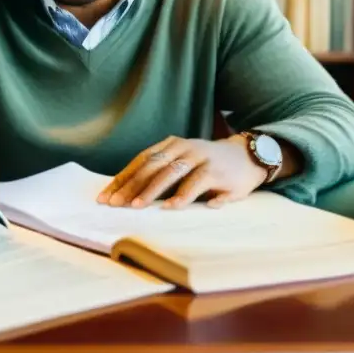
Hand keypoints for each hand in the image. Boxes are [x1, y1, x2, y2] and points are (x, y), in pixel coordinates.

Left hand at [97, 136, 265, 208]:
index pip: (141, 161)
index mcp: (170, 145)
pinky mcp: (217, 170)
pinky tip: (173, 206)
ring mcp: (201, 157)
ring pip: (172, 173)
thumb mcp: (183, 164)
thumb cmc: (208, 165)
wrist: (249, 156)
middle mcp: (183, 148)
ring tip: (138, 206)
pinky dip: (185, 195)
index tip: (105, 196)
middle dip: (131, 186)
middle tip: (116, 204)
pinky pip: (198, 182)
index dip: (122, 178)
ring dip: (153, 190)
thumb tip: (127, 194)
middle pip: (152, 166)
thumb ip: (160, 174)